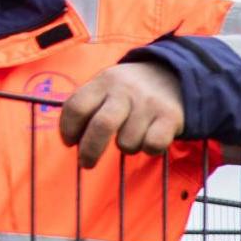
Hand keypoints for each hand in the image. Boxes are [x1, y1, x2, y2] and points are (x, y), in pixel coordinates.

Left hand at [57, 61, 186, 168]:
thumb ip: (88, 106)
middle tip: (86, 163)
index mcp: (104, 82)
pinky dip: (149, 149)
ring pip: (127, 143)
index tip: (70, 142)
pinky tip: (149, 139)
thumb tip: (71, 141)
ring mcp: (149, 104)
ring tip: (132, 136)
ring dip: (126, 147)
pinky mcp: (170, 117)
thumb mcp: (106, 86)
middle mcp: (125, 91)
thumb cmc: (129, 91)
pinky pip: (152, 146)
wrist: (172, 76)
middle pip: (102, 126)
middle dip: (90, 151)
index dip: (68, 129)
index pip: (76, 107)